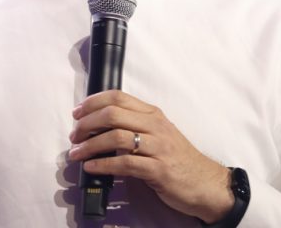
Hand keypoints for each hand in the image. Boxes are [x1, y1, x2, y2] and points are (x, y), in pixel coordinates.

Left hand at [68, 90, 233, 223]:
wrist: (206, 183)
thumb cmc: (177, 158)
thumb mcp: (158, 133)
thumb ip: (134, 124)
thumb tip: (99, 123)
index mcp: (152, 113)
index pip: (118, 97)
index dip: (93, 102)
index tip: (77, 112)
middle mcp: (155, 125)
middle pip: (113, 114)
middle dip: (87, 123)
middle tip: (74, 135)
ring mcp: (158, 147)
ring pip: (116, 137)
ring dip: (90, 145)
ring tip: (76, 153)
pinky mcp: (158, 170)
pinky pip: (125, 164)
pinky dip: (103, 164)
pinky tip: (91, 167)